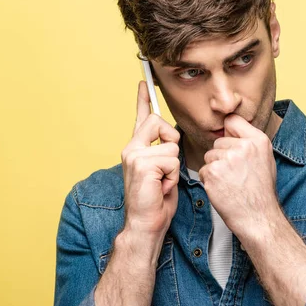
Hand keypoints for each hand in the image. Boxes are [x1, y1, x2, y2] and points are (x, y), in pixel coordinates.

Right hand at [120, 81, 180, 259]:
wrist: (146, 223)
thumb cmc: (157, 201)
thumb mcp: (162, 172)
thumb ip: (164, 153)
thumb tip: (172, 138)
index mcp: (136, 148)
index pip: (140, 118)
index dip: (142, 100)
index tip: (144, 82)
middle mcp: (131, 148)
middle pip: (158, 122)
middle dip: (171, 141)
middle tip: (166, 166)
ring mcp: (134, 155)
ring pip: (171, 145)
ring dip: (174, 167)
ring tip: (163, 182)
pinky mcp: (142, 164)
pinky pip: (172, 160)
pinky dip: (172, 176)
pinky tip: (161, 187)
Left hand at [199, 114, 280, 238]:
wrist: (258, 217)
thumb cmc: (261, 192)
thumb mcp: (265, 160)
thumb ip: (249, 142)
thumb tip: (230, 129)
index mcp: (258, 140)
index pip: (232, 120)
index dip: (228, 132)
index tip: (229, 142)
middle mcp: (243, 146)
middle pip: (218, 142)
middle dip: (221, 156)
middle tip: (235, 174)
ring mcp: (227, 159)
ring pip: (209, 156)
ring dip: (214, 169)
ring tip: (230, 183)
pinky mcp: (213, 172)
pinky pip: (203, 170)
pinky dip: (209, 181)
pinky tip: (223, 189)